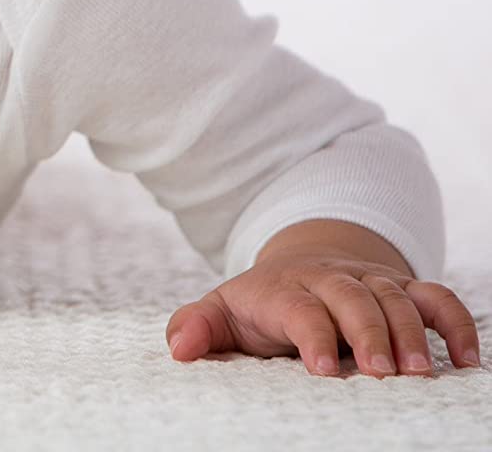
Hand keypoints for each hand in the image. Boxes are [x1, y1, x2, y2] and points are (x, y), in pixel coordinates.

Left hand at [165, 254, 480, 376]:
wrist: (298, 267)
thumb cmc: (260, 305)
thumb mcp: (222, 312)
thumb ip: (197, 327)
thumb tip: (178, 349)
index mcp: (284, 289)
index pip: (299, 307)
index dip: (312, 334)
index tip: (323, 369)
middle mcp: (330, 280)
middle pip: (353, 297)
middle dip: (368, 332)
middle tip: (383, 373)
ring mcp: (369, 281)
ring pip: (396, 297)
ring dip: (413, 332)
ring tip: (423, 373)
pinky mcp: (401, 288)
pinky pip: (435, 297)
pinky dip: (455, 322)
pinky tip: (468, 360)